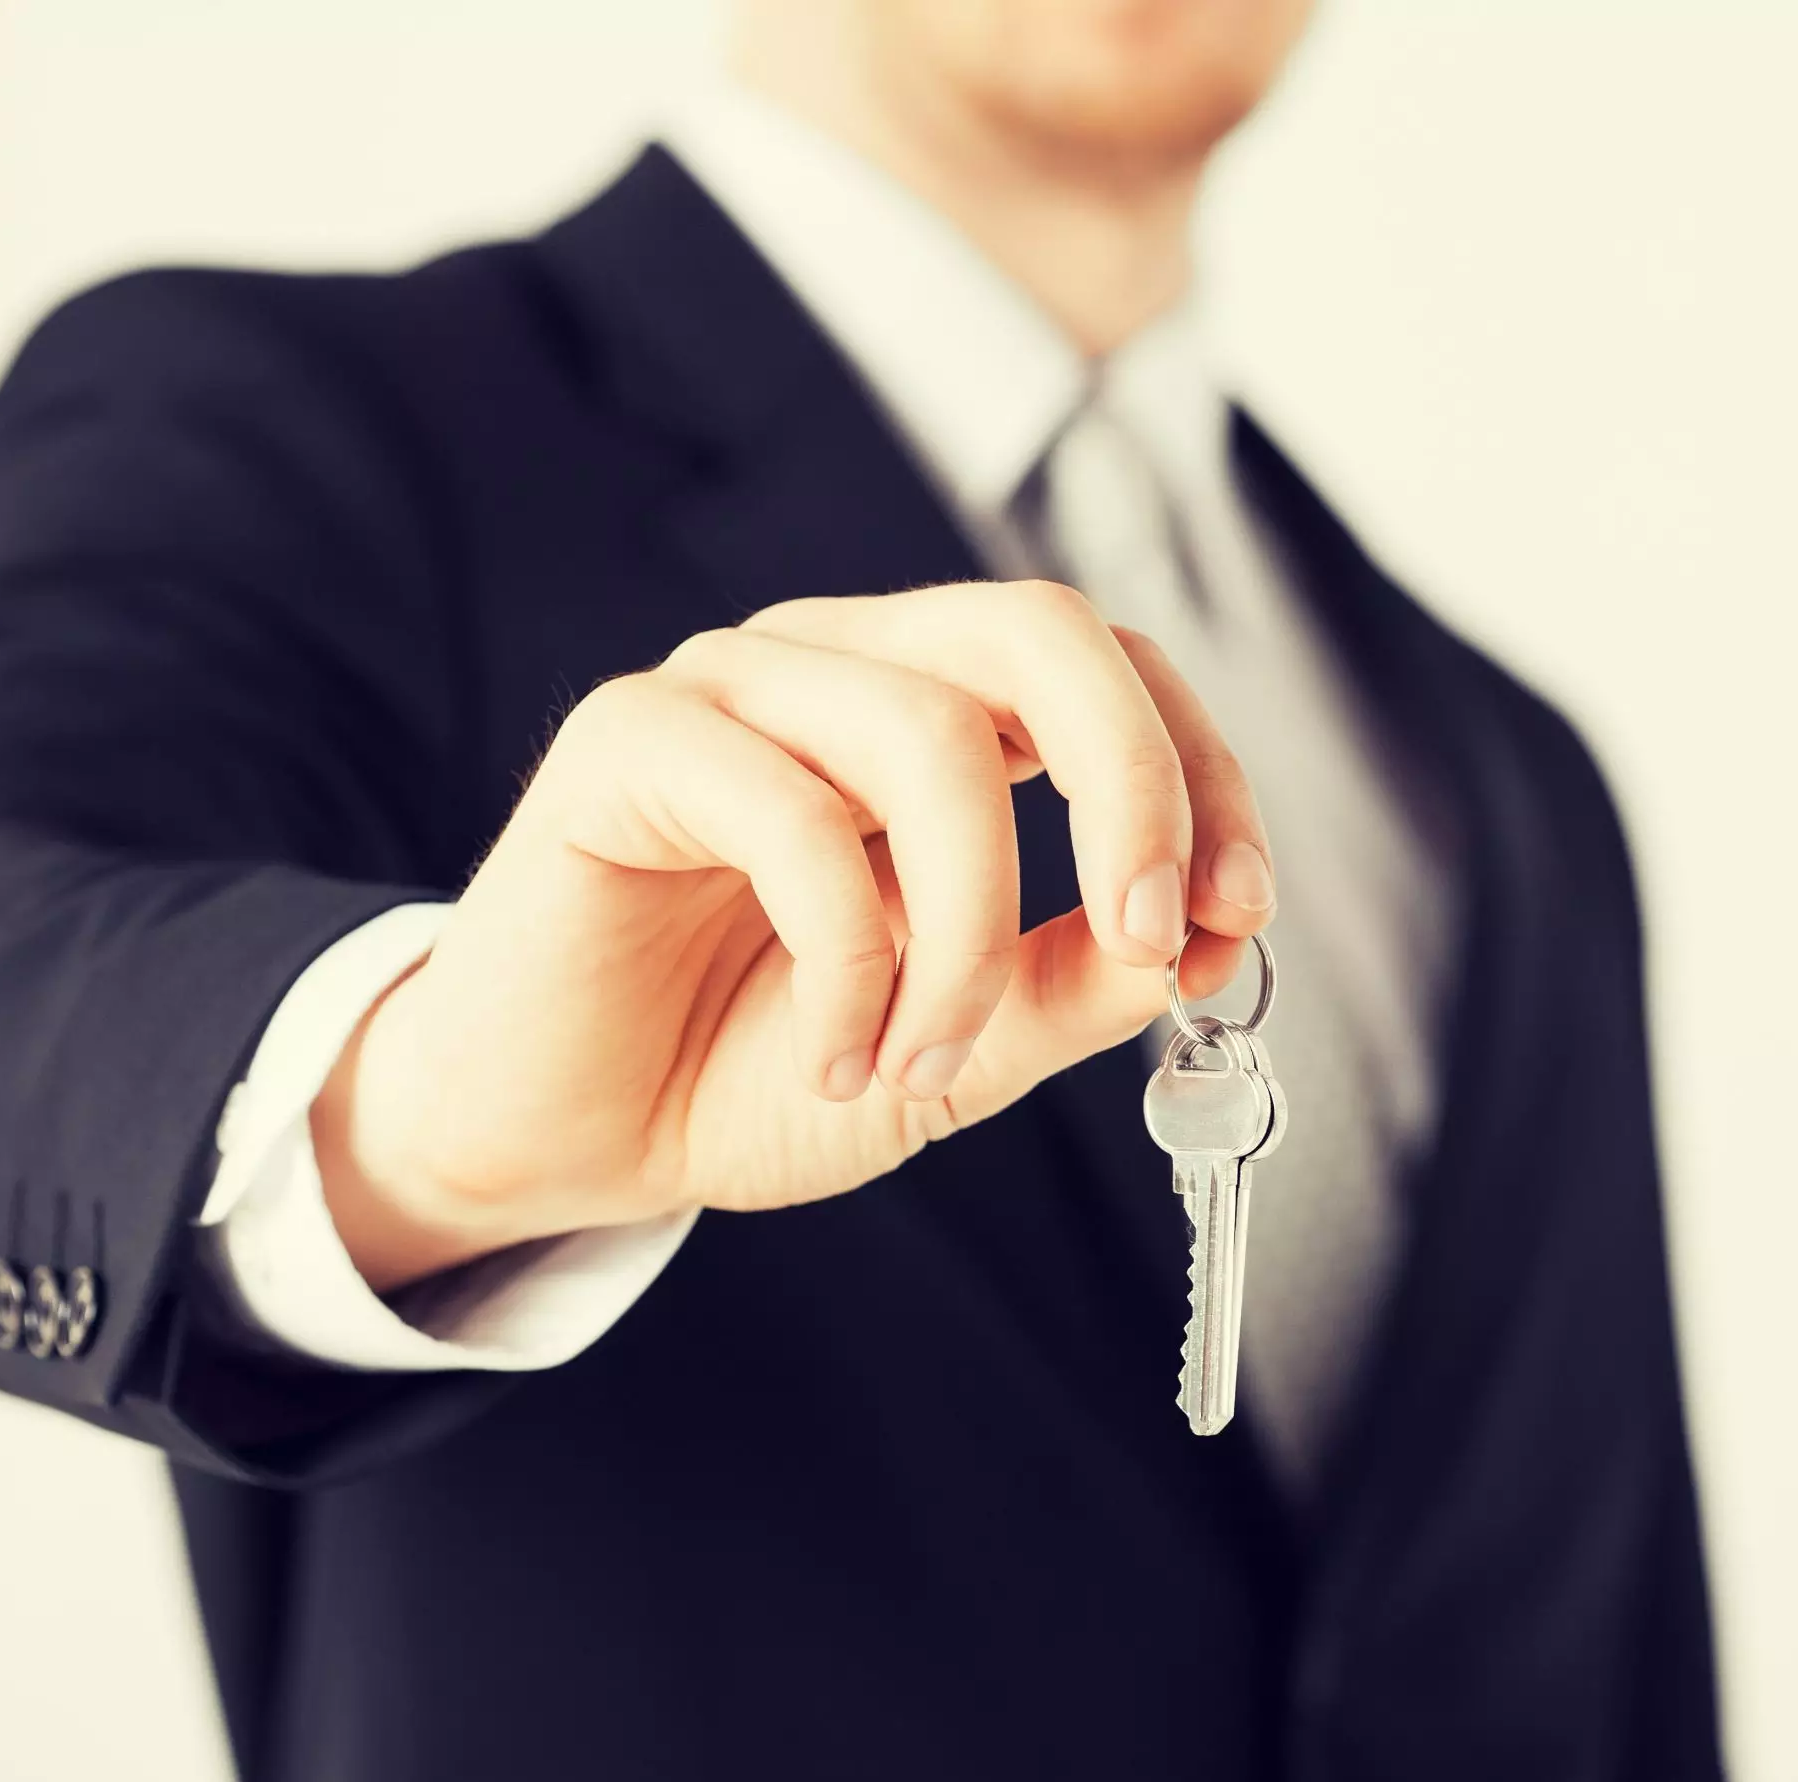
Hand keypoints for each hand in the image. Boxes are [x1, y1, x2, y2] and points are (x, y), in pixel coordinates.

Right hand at [311, 581, 1278, 1289]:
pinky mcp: (625, 741)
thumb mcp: (962, 1046)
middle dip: (1131, 786)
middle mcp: (839, 669)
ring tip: (923, 1061)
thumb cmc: (751, 1068)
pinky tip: (835, 1056)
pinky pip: (789, 816)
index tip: (1232, 908)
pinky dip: (850, 964)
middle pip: (1037, 628)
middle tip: (1140, 940)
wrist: (564, 1137)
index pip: (1106, 667)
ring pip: (925, 734)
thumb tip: (1214, 930)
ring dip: (966, 933)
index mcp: (930, 711)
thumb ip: (1076, 980)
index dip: (1196, 770)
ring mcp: (729, 689)